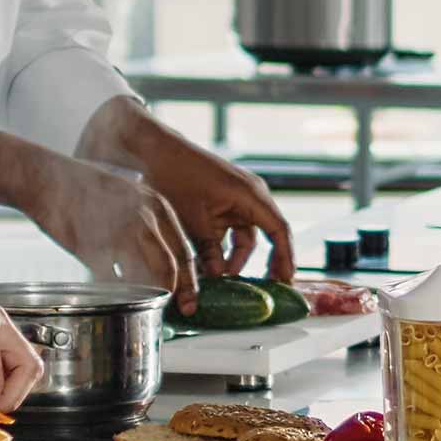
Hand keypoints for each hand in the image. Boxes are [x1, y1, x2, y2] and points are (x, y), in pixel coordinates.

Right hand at [30, 152, 199, 312]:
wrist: (49, 179)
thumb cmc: (88, 189)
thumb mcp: (130, 198)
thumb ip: (147, 225)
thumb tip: (162, 259)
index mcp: (157, 206)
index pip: (184, 249)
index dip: (191, 278)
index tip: (192, 298)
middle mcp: (143, 218)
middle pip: (169, 265)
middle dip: (178, 292)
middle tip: (181, 310)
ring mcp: (118, 232)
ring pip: (142, 275)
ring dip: (146, 293)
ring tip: (146, 304)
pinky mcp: (93, 246)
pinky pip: (110, 279)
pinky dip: (113, 290)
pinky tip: (111, 294)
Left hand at [82, 100, 293, 286]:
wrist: (154, 150)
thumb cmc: (175, 175)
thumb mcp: (193, 219)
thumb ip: (209, 250)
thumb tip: (218, 278)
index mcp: (250, 195)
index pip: (279, 231)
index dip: (285, 258)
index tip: (286, 281)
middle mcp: (250, 196)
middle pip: (266, 236)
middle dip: (263, 264)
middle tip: (264, 290)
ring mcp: (236, 199)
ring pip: (244, 237)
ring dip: (235, 259)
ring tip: (223, 284)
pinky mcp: (222, 203)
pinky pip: (230, 231)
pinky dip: (222, 249)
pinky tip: (210, 268)